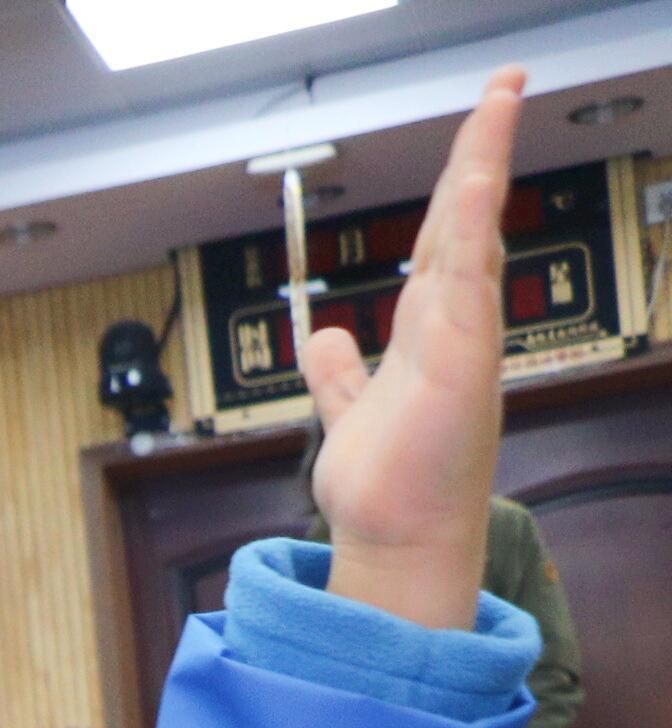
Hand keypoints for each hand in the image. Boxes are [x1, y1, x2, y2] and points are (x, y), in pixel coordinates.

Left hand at [307, 69, 524, 630]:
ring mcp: (463, 339)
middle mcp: (456, 325)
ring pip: (472, 234)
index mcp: (434, 328)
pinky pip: (466, 281)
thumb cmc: (388, 483)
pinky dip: (472, 229)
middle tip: (507, 83)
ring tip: (499, 102)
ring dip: (483, 165)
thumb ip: (342, 372)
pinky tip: (476, 181)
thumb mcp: (351, 409)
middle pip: (467, 217)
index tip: (478, 122)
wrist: (396, 538)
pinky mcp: (459, 362)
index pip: (448, 234)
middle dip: (484, 147)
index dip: (460, 178)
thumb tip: (325, 336)